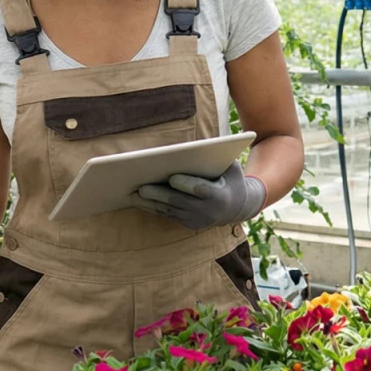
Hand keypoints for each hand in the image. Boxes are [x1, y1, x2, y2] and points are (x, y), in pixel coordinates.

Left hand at [131, 161, 265, 229]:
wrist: (238, 207)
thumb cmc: (231, 178)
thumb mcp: (230, 166)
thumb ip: (215, 157)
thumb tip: (191, 146)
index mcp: (220, 196)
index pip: (200, 190)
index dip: (186, 184)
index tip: (172, 177)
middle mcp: (208, 211)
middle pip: (179, 202)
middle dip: (159, 194)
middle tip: (141, 187)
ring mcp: (197, 220)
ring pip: (170, 210)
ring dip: (150, 203)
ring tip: (132, 194)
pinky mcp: (188, 224)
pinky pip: (168, 215)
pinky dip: (153, 207)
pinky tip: (140, 200)